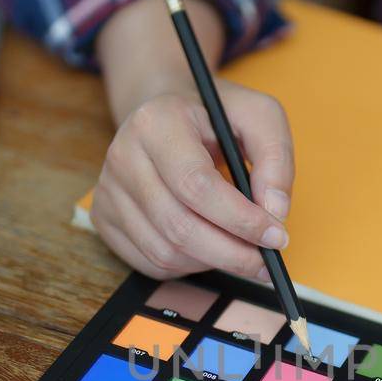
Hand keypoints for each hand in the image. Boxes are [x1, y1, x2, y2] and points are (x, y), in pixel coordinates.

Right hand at [90, 81, 293, 279]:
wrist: (165, 114)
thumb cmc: (214, 116)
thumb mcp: (258, 116)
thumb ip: (275, 157)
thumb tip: (275, 212)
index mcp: (156, 122)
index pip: (196, 185)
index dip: (240, 219)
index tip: (277, 237)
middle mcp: (122, 156)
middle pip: (179, 226)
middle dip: (232, 253)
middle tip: (267, 263)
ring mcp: (108, 190)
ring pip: (164, 252)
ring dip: (212, 262)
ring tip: (242, 251)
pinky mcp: (104, 218)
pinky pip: (150, 262)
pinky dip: (189, 266)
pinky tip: (210, 248)